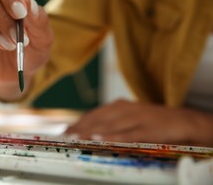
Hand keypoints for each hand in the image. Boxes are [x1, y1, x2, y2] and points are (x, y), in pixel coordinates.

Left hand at [65, 99, 212, 145]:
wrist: (181, 120)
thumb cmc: (151, 120)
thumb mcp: (128, 116)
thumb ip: (110, 121)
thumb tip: (89, 130)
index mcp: (119, 106)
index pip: (94, 114)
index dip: (79, 122)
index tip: (65, 130)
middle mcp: (125, 109)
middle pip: (98, 119)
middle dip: (80, 128)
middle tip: (65, 136)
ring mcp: (136, 118)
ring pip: (109, 126)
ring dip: (91, 132)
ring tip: (76, 137)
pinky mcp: (147, 129)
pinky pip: (128, 134)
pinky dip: (113, 136)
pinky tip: (100, 139)